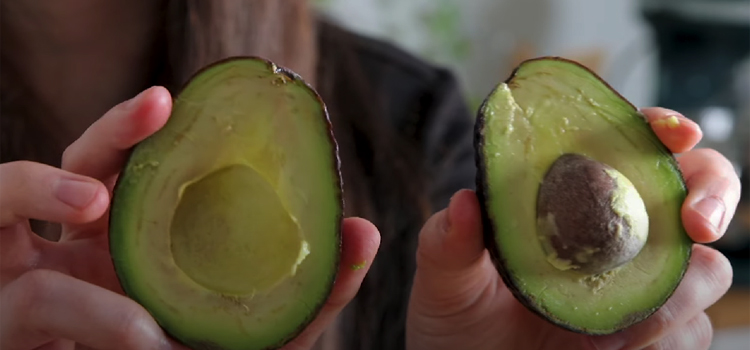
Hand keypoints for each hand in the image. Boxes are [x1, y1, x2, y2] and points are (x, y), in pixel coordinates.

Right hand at [0, 87, 380, 349]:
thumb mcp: (257, 332)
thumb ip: (305, 290)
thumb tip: (362, 231)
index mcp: (132, 239)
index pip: (135, 164)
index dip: (151, 129)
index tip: (178, 102)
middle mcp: (75, 247)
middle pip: (78, 161)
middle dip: (111, 129)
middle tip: (157, 106)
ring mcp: (26, 274)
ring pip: (5, 193)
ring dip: (41, 184)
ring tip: (92, 201)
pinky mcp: (8, 320)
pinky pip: (34, 294)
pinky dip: (90, 307)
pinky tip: (140, 331)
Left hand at [406, 107, 740, 349]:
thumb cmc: (457, 318)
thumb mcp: (444, 279)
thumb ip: (450, 241)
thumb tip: (465, 202)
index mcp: (571, 197)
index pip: (627, 146)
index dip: (659, 130)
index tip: (672, 133)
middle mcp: (617, 234)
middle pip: (695, 191)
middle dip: (712, 196)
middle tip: (696, 223)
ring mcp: (640, 285)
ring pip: (705, 272)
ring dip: (677, 291)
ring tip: (619, 321)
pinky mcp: (652, 335)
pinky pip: (689, 333)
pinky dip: (663, 340)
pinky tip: (617, 347)